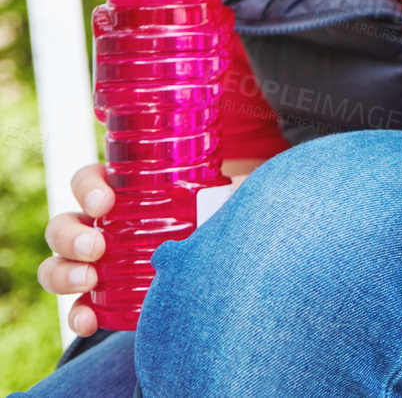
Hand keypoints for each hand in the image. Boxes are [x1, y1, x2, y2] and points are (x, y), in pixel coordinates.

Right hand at [39, 158, 261, 336]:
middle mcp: (100, 226)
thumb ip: (229, 191)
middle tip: (97, 247)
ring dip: (64, 272)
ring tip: (89, 279)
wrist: (221, 263)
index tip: (106, 202)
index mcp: (122, 193)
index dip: (87, 188)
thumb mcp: (219, 200)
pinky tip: (89, 320)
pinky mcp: (103, 298)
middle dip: (71, 235)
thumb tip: (244, 185)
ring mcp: (96, 264)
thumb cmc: (214, 217)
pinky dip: (77, 314)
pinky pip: (77, 307)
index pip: (88, 181)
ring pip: (57, 265)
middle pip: (63, 225)